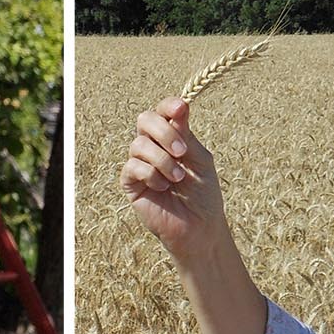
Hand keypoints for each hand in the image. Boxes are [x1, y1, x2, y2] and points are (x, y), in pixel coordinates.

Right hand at [121, 98, 228, 264]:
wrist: (199, 227)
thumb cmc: (203, 194)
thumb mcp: (200, 160)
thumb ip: (187, 135)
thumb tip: (181, 105)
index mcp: (172, 137)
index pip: (163, 111)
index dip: (168, 106)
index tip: (181, 109)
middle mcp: (153, 146)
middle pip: (144, 119)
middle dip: (163, 131)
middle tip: (182, 151)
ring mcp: (140, 163)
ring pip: (138, 144)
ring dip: (163, 160)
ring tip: (178, 178)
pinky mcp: (130, 183)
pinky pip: (133, 166)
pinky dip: (151, 175)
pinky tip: (163, 188)